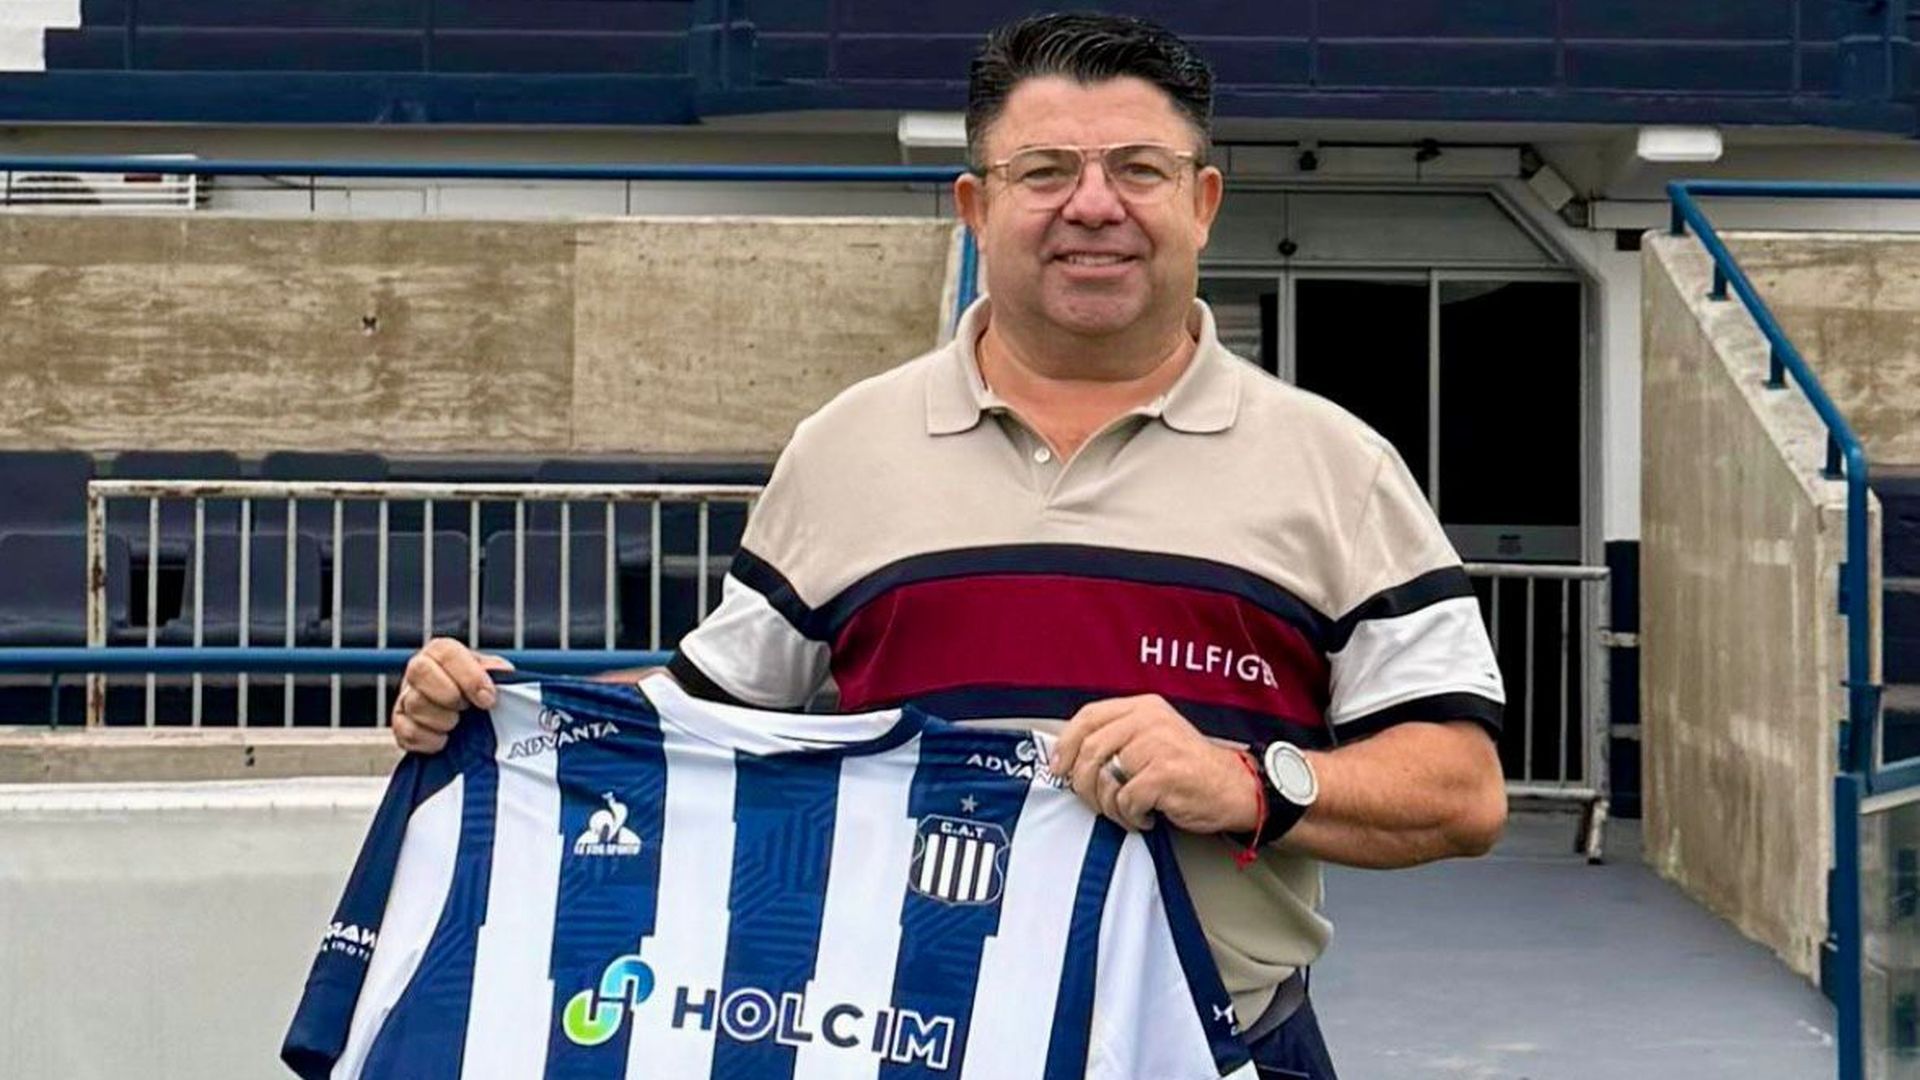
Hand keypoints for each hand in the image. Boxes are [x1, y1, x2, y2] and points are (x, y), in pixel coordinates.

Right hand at [392, 638, 513, 752]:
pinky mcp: (399, 723)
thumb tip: (504, 674)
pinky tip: (444, 739)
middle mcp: (418, 670)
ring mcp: (405, 696)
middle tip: (467, 709)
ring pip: (414, 704)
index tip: (488, 698)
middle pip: (420, 672)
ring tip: (457, 723)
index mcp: (441, 652)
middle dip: (449, 695)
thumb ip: (496, 672)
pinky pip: (406, 732)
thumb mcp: (491, 674)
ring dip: (442, 720)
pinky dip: (429, 740)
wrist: (465, 715)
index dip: (469, 677)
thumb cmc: (477, 689)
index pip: (447, 653)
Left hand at [1050, 694, 1260, 834]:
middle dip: (1084, 784)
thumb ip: (1119, 737)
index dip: (1066, 744)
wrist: (1235, 788)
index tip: (1058, 767)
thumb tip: (1070, 755)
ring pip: (1104, 780)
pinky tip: (1146, 817)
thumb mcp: (1155, 736)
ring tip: (1127, 812)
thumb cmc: (1190, 768)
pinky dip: (1130, 817)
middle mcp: (1148, 721)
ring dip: (1109, 807)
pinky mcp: (1164, 775)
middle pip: (1090, 751)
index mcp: (1143, 707)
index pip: (1088, 716)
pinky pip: (1125, 801)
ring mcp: (1157, 746)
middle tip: (1095, 801)